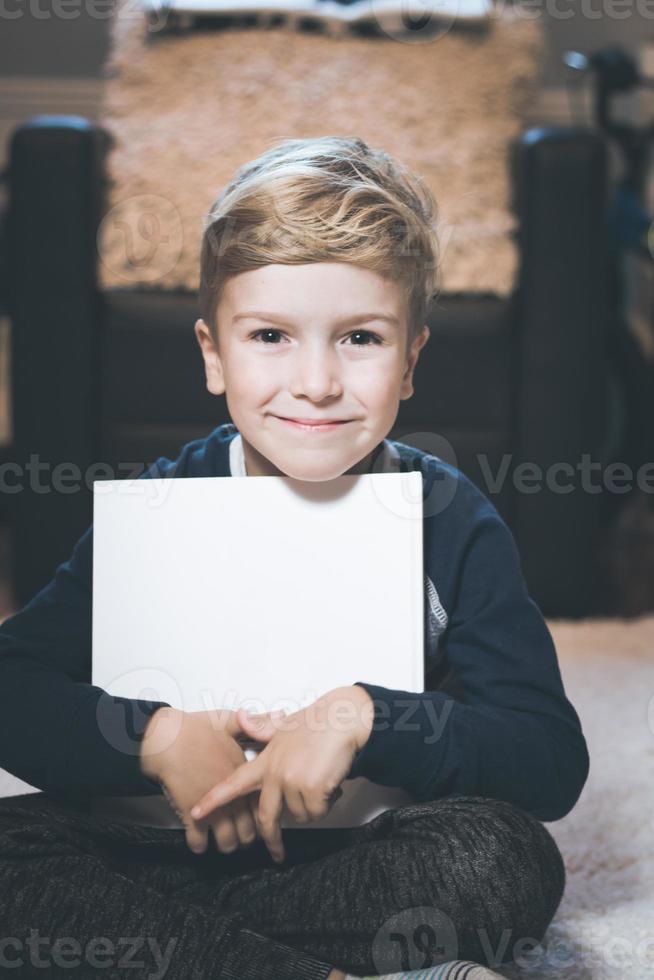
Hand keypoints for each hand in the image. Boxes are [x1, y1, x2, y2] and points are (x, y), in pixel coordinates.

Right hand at [139, 705, 284, 854]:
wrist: (167, 738)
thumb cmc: (195, 728)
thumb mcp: (230, 721)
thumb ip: (256, 723)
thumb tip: (280, 716)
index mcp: (243, 776)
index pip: (263, 805)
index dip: (265, 817)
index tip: (264, 820)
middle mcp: (232, 796)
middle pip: (248, 830)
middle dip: (247, 837)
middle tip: (244, 836)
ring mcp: (212, 808)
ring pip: (228, 841)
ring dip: (227, 845)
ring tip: (226, 842)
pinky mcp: (190, 814)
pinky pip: (198, 841)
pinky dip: (199, 846)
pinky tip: (200, 842)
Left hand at [189, 685, 374, 862]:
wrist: (342, 719)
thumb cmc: (317, 723)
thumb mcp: (284, 724)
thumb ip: (262, 728)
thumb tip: (241, 716)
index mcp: (265, 760)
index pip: (234, 783)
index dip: (214, 799)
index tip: (197, 813)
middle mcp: (275, 773)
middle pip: (267, 817)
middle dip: (272, 839)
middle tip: (277, 853)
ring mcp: (292, 781)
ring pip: (299, 816)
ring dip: (313, 807)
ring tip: (321, 782)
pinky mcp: (310, 788)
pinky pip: (317, 812)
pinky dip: (327, 804)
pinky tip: (331, 785)